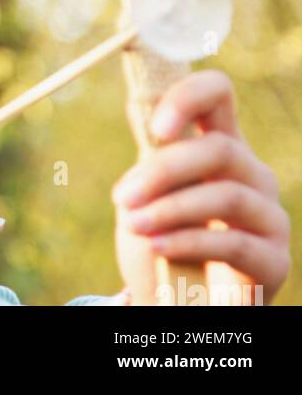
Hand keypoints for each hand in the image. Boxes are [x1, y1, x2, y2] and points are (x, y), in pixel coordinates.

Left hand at [112, 70, 289, 304]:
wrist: (177, 301)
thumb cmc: (163, 236)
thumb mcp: (150, 192)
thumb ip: (152, 156)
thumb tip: (144, 115)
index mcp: (221, 143)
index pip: (218, 94)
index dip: (189, 98)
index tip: (156, 128)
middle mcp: (252, 173)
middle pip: (220, 149)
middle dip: (164, 171)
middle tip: (122, 196)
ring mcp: (269, 216)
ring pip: (226, 195)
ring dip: (170, 209)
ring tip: (134, 224)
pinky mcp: (274, 260)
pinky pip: (234, 243)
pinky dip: (187, 242)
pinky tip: (157, 246)